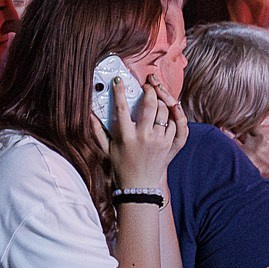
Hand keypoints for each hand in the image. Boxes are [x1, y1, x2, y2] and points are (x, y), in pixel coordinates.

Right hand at [100, 77, 184, 191]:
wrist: (139, 187)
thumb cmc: (121, 167)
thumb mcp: (106, 149)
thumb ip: (97, 131)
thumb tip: (89, 114)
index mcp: (126, 136)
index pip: (121, 107)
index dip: (119, 91)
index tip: (118, 80)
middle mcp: (145, 137)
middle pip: (150, 105)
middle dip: (149, 90)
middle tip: (147, 86)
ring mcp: (161, 141)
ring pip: (166, 111)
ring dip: (163, 100)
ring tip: (158, 95)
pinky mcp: (171, 145)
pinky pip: (178, 124)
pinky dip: (175, 115)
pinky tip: (172, 108)